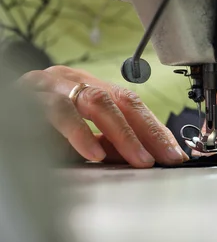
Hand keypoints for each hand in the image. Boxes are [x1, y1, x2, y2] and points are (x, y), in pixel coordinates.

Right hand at [18, 66, 187, 167]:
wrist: (2, 114)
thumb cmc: (37, 127)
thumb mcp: (81, 138)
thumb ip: (109, 144)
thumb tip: (145, 157)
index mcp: (90, 87)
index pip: (133, 104)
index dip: (156, 129)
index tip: (175, 154)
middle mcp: (75, 81)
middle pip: (121, 101)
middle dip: (148, 132)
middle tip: (164, 159)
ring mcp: (52, 86)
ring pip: (97, 103)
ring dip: (123, 135)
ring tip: (139, 161)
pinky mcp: (30, 98)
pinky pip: (59, 113)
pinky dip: (81, 134)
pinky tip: (94, 153)